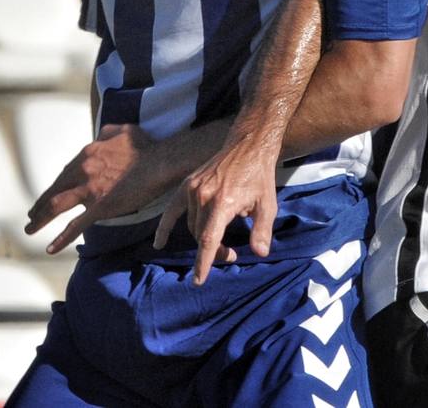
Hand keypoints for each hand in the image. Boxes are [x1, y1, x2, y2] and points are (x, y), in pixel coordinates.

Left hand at [24, 124, 160, 253]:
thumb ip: (106, 134)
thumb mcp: (122, 131)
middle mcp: (83, 170)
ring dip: (40, 219)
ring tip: (30, 228)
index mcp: (88, 154)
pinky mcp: (100, 206)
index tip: (50, 193)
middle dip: (40, 204)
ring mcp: (90, 189)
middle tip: (32, 214)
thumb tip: (98, 137)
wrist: (160, 163)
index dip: (56, 185)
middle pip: (55, 189)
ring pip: (56, 206)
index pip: (66, 173)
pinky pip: (76, 225)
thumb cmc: (145, 146)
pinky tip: (50, 249)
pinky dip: (62, 238)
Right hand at [153, 137, 278, 285]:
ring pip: (192, 226)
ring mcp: (193, 189)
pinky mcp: (187, 184)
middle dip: (214, 251)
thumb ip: (262, 230)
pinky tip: (159, 243)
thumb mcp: (268, 204)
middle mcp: (204, 197)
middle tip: (230, 254)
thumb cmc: (260, 176)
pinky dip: (165, 227)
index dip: (203, 262)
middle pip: (201, 236)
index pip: (208, 240)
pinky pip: (171, 210)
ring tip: (221, 243)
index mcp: (223, 203)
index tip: (198, 280)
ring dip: (203, 239)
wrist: (248, 147)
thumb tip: (260, 253)